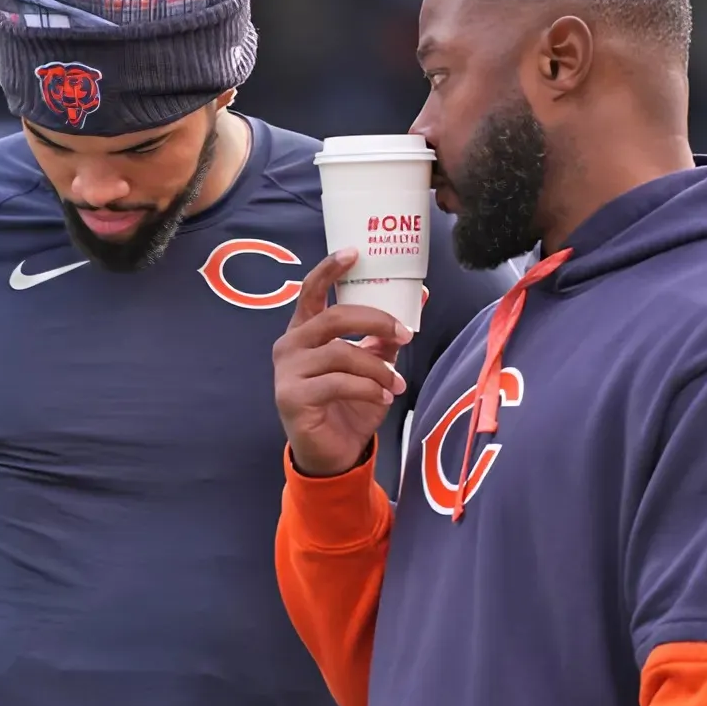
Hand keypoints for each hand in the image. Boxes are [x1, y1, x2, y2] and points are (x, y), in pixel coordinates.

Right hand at [275, 249, 413, 476]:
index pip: (311, 290)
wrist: (333, 454)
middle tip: (405, 333)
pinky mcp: (292, 397)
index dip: (330, 269)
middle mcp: (290, 346)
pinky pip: (338, 383)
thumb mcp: (373, 364)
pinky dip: (368, 388)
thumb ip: (385, 335)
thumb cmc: (349, 404)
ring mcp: (287, 372)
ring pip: (341, 353)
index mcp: (304, 331)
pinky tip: (384, 397)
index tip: (355, 252)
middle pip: (333, 317)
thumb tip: (419, 299)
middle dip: (375, 321)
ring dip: (377, 367)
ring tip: (397, 384)